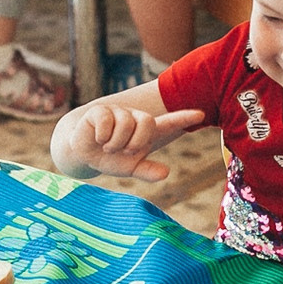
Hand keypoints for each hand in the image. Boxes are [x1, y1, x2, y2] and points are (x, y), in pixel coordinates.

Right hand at [62, 104, 205, 180]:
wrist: (82, 153)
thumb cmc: (109, 158)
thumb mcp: (130, 168)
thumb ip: (147, 171)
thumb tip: (165, 173)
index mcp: (145, 132)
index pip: (169, 122)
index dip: (184, 118)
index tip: (200, 114)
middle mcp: (134, 118)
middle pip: (146, 122)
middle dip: (134, 141)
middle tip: (121, 150)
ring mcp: (118, 112)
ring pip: (126, 124)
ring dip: (115, 142)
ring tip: (107, 146)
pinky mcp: (101, 110)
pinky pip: (108, 122)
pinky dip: (103, 137)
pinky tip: (97, 138)